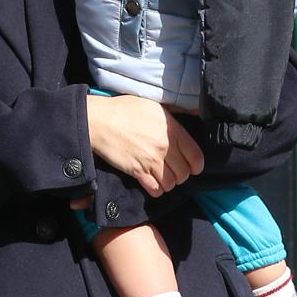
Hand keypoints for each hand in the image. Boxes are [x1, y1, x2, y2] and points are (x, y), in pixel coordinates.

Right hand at [84, 93, 204, 197]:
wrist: (100, 121)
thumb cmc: (125, 110)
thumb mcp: (155, 106)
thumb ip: (175, 113)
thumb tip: (195, 113)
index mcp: (172, 130)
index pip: (196, 157)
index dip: (196, 166)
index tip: (193, 168)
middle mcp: (164, 147)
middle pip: (184, 174)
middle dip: (180, 175)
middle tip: (173, 172)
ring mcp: (151, 160)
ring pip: (171, 184)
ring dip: (168, 183)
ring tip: (161, 178)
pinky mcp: (137, 171)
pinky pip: (155, 189)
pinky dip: (155, 190)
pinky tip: (151, 184)